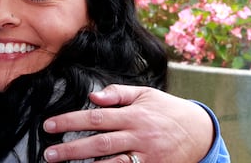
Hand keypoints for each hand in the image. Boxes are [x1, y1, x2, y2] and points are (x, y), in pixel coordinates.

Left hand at [42, 84, 212, 162]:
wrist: (200, 132)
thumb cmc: (167, 110)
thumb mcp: (145, 94)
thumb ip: (118, 93)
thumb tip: (93, 96)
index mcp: (133, 115)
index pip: (96, 118)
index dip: (70, 121)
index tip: (49, 125)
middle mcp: (138, 136)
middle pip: (100, 143)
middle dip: (72, 149)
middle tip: (49, 153)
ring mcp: (146, 156)